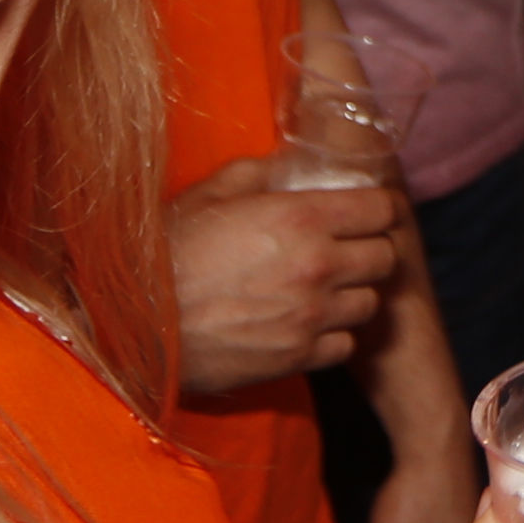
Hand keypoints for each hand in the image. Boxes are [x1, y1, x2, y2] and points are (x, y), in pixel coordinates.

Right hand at [169, 159, 399, 392]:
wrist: (138, 323)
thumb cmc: (168, 252)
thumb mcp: (210, 194)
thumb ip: (258, 174)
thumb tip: (285, 166)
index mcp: (301, 218)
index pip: (380, 209)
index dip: (374, 208)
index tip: (361, 212)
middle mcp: (317, 267)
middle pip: (386, 257)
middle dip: (370, 250)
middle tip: (346, 249)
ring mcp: (311, 316)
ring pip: (370, 304)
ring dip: (353, 294)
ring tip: (326, 289)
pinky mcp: (298, 357)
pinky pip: (345, 344)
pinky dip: (333, 335)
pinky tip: (308, 323)